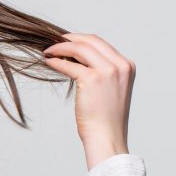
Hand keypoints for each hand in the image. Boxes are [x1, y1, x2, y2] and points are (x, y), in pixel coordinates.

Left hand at [42, 33, 134, 167]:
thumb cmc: (104, 118)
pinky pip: (69, 64)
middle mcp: (120, 66)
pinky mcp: (92, 79)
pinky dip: (56, 61)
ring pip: (80, 48)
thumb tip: (74, 58)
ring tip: (48, 51)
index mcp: (127, 66)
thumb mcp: (109, 89)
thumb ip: (100, 72)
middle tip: (54, 42)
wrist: (106, 136)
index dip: (81, 39)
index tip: (66, 41)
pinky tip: (48, 61)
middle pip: (91, 40)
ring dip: (60, 47)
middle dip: (70, 39)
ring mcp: (108, 71)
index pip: (101, 43)